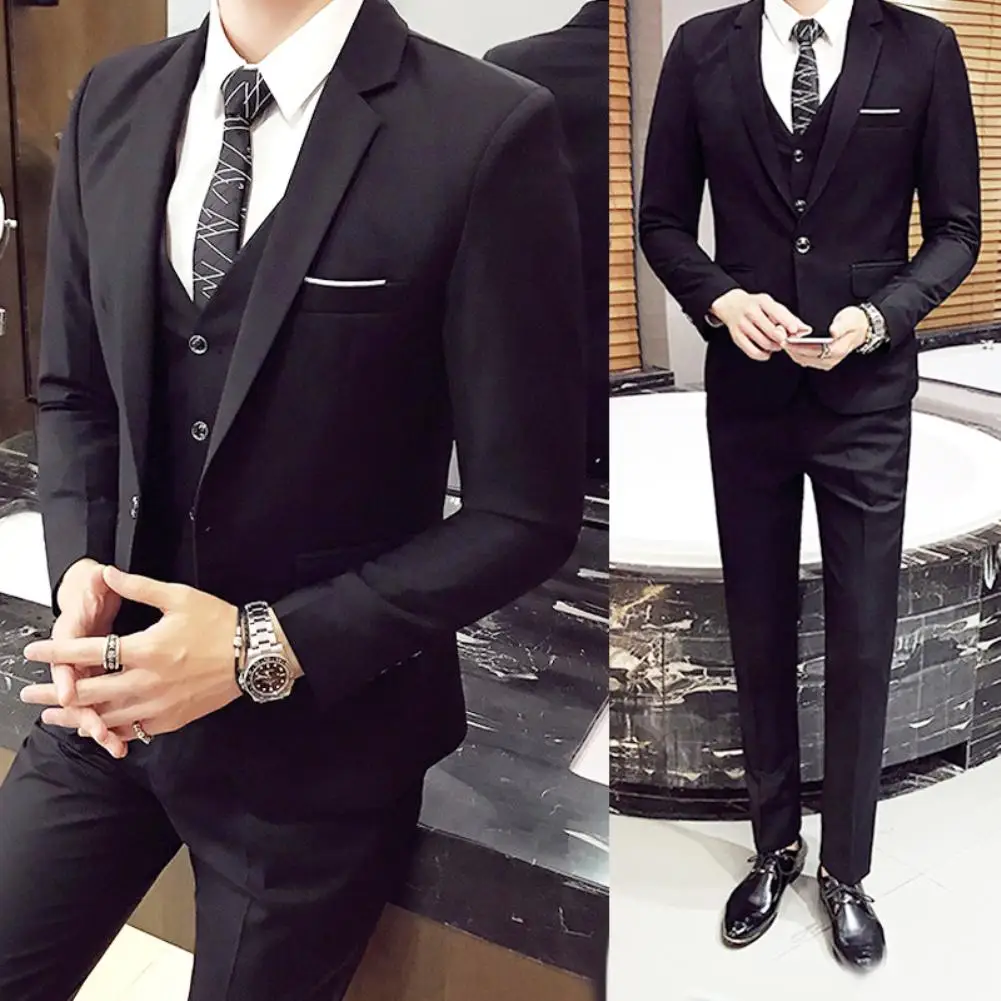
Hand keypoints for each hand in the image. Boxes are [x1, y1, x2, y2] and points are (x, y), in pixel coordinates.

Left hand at [21, 567, 240, 751]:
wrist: (253, 654)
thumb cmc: (218, 622)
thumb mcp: (179, 597)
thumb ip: (139, 587)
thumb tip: (107, 574)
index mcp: (145, 649)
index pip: (88, 651)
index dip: (57, 651)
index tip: (32, 652)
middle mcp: (146, 682)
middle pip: (88, 691)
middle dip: (54, 691)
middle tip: (28, 692)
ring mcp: (159, 705)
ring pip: (105, 717)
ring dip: (75, 717)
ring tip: (51, 716)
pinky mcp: (172, 719)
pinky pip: (133, 730)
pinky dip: (110, 730)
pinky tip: (96, 727)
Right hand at [710, 289, 810, 361]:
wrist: (731, 305)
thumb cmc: (756, 306)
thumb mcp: (772, 305)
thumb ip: (788, 317)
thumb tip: (804, 329)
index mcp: (762, 301)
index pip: (776, 312)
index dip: (787, 323)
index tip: (794, 330)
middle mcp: (750, 312)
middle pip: (771, 331)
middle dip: (782, 339)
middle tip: (786, 340)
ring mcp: (742, 325)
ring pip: (764, 343)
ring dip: (774, 347)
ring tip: (776, 344)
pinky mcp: (736, 337)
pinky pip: (752, 351)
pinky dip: (763, 355)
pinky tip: (766, 352)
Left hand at [784, 306, 868, 370]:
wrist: (862, 329)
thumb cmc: (855, 323)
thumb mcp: (849, 320)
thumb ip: (841, 326)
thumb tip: (833, 332)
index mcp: (837, 350)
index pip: (812, 351)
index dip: (797, 345)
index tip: (785, 338)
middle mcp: (830, 360)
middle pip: (803, 357)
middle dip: (789, 347)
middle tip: (778, 335)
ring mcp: (825, 362)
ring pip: (801, 359)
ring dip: (790, 349)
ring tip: (781, 337)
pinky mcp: (821, 361)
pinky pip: (804, 359)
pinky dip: (795, 351)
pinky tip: (789, 342)